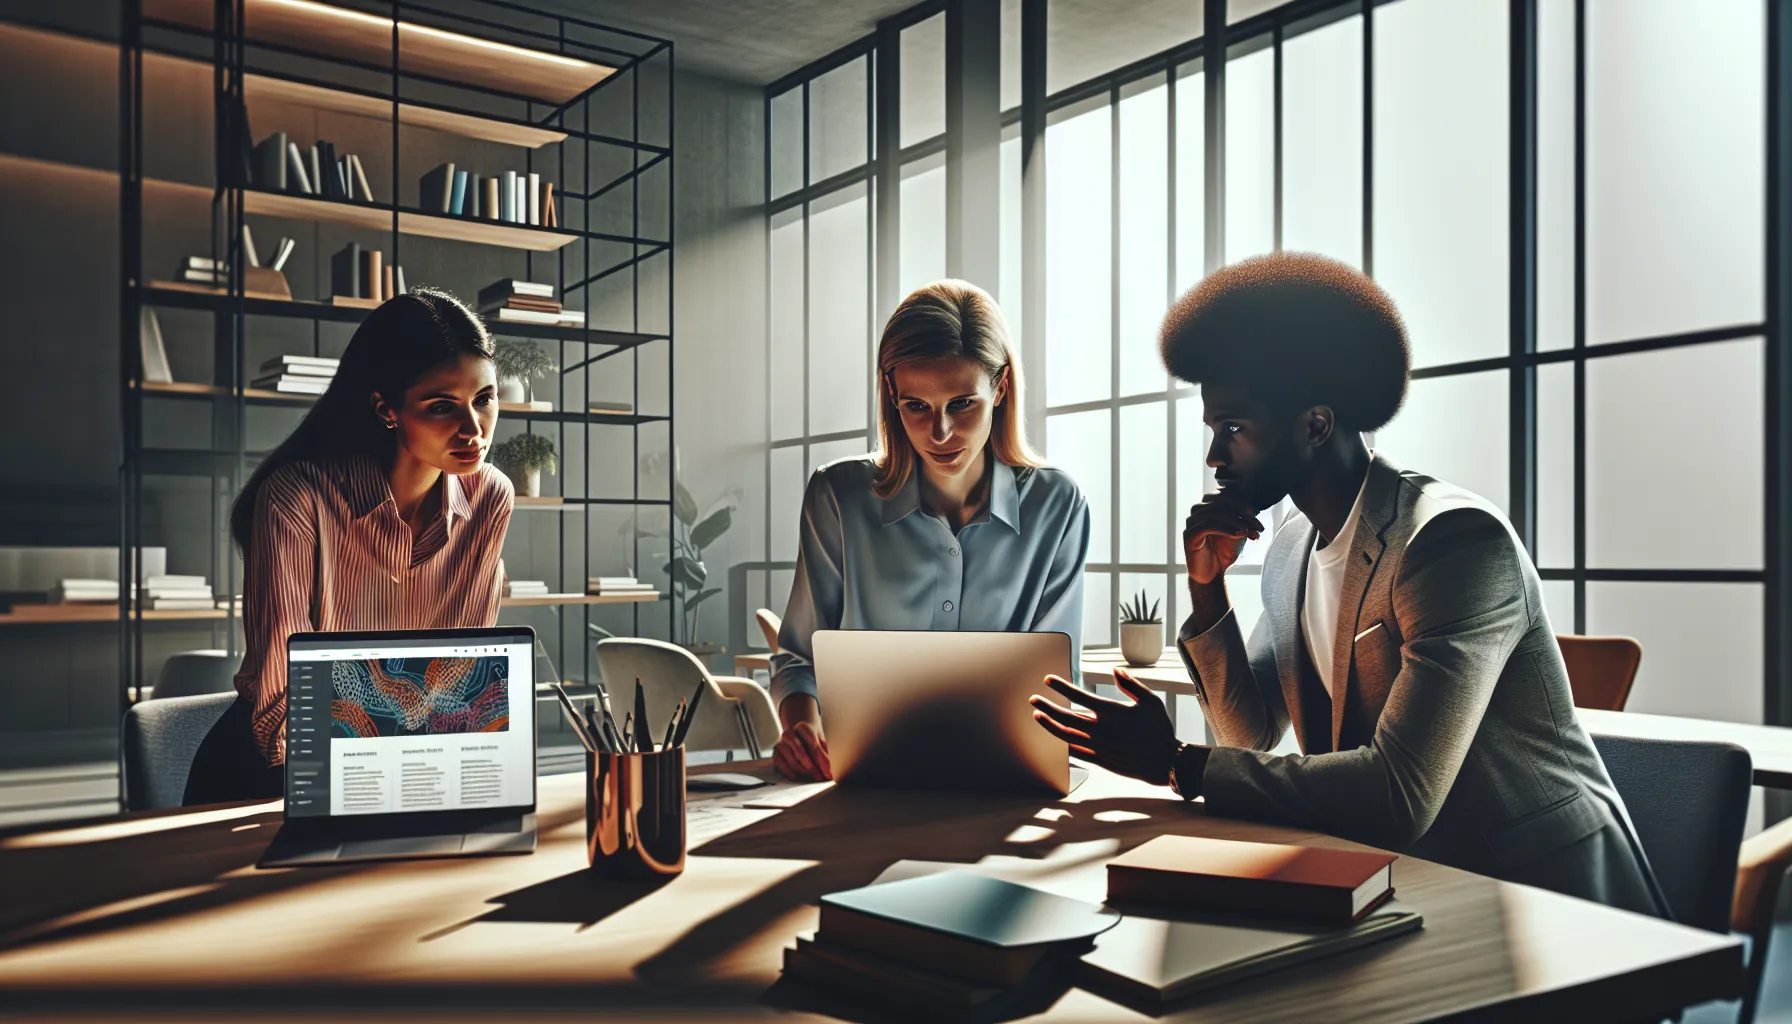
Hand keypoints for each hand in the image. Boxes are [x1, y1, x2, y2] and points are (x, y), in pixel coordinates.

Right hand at [773, 695, 832, 781]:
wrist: (796, 730)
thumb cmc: (810, 737)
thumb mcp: (820, 740)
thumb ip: (824, 753)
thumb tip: (829, 769)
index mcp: (803, 727)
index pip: (814, 746)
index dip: (822, 762)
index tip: (829, 773)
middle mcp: (789, 734)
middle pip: (801, 754)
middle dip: (813, 769)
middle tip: (821, 777)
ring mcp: (781, 743)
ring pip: (792, 761)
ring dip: (804, 772)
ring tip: (813, 777)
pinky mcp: (775, 752)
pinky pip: (781, 765)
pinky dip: (790, 772)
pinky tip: (798, 776)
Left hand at [1028, 669, 1177, 784]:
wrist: (1166, 762)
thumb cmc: (1159, 730)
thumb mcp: (1150, 701)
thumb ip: (1131, 685)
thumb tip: (1115, 671)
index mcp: (1113, 712)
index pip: (1080, 696)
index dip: (1061, 687)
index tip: (1048, 680)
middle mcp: (1102, 730)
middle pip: (1067, 716)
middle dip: (1047, 707)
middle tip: (1034, 700)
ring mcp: (1099, 747)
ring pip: (1067, 735)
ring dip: (1050, 725)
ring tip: (1037, 717)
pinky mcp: (1101, 760)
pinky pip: (1076, 753)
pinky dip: (1063, 744)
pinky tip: (1055, 738)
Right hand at [1183, 490, 1262, 584]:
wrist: (1211, 574)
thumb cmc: (1224, 551)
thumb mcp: (1238, 530)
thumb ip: (1244, 517)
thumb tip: (1256, 506)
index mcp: (1209, 504)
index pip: (1226, 494)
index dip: (1243, 501)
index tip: (1257, 513)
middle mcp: (1198, 509)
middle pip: (1221, 500)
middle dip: (1242, 512)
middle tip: (1257, 525)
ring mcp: (1192, 521)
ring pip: (1215, 512)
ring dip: (1236, 521)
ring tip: (1248, 532)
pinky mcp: (1189, 535)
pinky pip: (1208, 525)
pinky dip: (1225, 528)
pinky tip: (1238, 535)